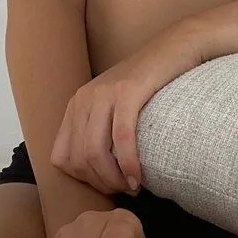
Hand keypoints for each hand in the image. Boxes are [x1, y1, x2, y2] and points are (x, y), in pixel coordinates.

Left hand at [50, 25, 202, 196]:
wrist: (176, 47)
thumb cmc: (150, 82)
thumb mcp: (115, 105)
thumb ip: (101, 130)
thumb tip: (97, 173)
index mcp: (76, 104)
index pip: (61, 157)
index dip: (83, 180)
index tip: (108, 185)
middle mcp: (84, 98)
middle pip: (78, 159)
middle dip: (101, 184)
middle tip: (124, 190)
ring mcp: (104, 93)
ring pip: (95, 152)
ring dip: (113, 179)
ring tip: (132, 187)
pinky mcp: (128, 92)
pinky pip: (121, 138)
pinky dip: (128, 164)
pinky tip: (138, 177)